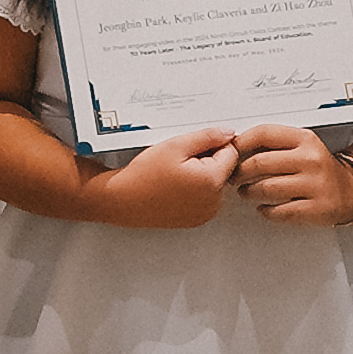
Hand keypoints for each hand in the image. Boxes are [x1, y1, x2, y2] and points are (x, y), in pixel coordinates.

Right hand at [90, 131, 241, 227]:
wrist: (122, 199)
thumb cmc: (143, 175)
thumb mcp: (175, 145)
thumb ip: (207, 137)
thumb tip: (228, 133)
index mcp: (212, 181)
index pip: (231, 153)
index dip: (213, 144)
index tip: (192, 146)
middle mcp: (214, 201)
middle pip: (224, 169)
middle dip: (208, 161)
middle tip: (179, 161)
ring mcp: (205, 213)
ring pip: (215, 184)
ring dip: (202, 176)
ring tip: (174, 174)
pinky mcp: (196, 220)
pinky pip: (205, 199)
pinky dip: (195, 191)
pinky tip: (174, 187)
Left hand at [228, 124, 352, 224]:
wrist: (351, 191)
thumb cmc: (318, 168)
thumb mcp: (302, 146)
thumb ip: (274, 143)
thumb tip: (235, 144)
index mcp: (305, 139)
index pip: (264, 134)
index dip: (240, 142)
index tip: (229, 150)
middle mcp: (311, 159)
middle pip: (260, 163)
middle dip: (239, 171)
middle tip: (233, 176)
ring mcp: (315, 184)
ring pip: (266, 188)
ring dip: (248, 192)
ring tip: (245, 191)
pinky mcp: (317, 208)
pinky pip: (280, 211)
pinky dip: (266, 211)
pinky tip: (263, 208)